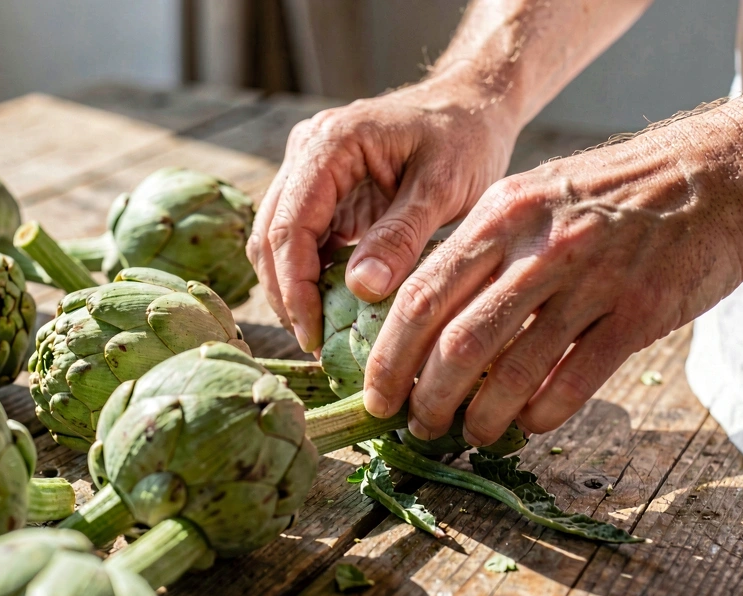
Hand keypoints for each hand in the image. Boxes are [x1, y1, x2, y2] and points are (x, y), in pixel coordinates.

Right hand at [248, 74, 520, 351]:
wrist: (472, 106)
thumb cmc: (466, 139)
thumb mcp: (443, 187)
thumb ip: (403, 235)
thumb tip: (361, 290)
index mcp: (330, 143)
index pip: (290, 226)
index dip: (295, 287)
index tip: (313, 334)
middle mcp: (306, 150)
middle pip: (270, 235)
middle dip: (286, 295)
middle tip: (314, 344)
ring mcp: (307, 168)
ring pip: (276, 240)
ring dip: (291, 288)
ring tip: (319, 333)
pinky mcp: (320, 189)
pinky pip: (301, 238)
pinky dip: (309, 275)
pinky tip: (331, 308)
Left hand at [363, 117, 742, 443]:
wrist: (717, 175)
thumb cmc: (615, 191)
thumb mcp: (534, 194)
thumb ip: (482, 246)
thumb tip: (426, 314)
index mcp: (500, 216)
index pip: (421, 297)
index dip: (390, 358)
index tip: (377, 395)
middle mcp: (538, 248)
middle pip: (456, 342)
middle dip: (426, 397)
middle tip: (419, 424)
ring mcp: (590, 281)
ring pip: (512, 371)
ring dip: (480, 417)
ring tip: (471, 436)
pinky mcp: (638, 312)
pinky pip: (574, 381)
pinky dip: (541, 414)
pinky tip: (528, 425)